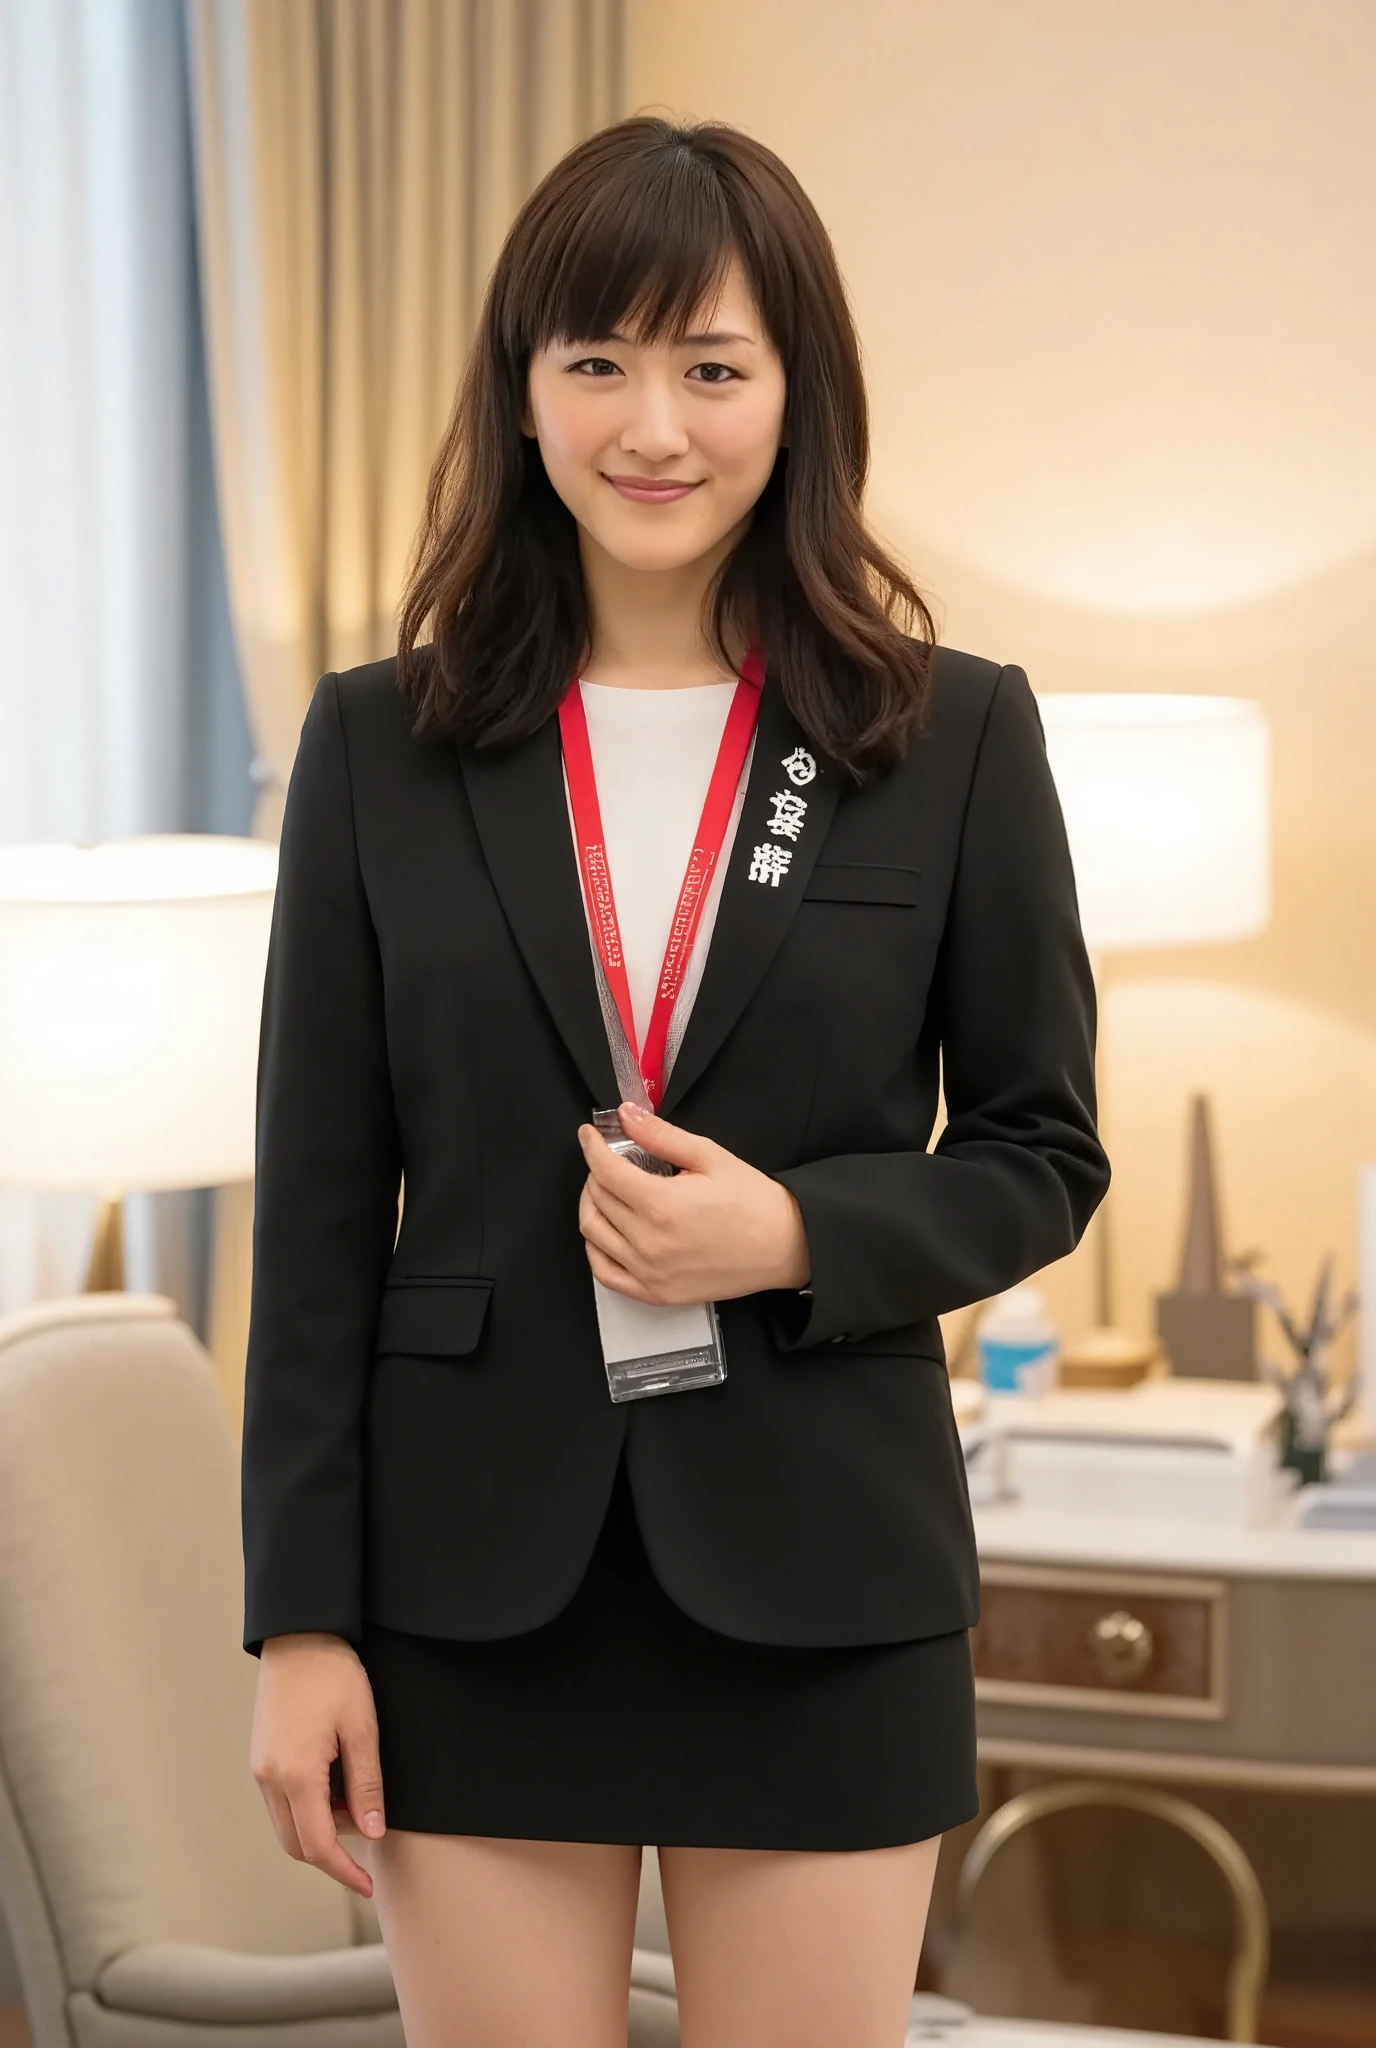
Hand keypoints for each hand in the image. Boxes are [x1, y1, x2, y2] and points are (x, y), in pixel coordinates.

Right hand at [250, 1633, 384, 1897]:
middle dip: (331, 1855)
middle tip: (367, 1847)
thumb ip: (366, 1786)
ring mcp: (260, 1769)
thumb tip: (372, 1834)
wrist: (299, 1636)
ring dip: (318, 1830)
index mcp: (296, 1775)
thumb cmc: (335, 1676)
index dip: (344, 1872)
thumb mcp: (363, 1729)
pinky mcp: (260, 1758)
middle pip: (296, 1844)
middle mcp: (269, 1779)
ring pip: (286, 1825)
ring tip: (355, 1803)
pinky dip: (306, 1809)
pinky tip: (335, 1787)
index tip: (368, 1885)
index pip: (318, 1846)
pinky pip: (280, 1803)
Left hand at [577, 1101, 809, 1304]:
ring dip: (591, 1205)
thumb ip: (661, 1136)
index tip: (589, 1134)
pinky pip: (604, 1273)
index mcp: (663, 1205)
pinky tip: (605, 1232)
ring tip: (605, 1190)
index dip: (592, 1147)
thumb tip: (625, 1116)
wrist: (784, 1246)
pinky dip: (595, 1249)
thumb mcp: (710, 1157)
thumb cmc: (752, 1202)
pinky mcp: (655, 1293)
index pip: (605, 1171)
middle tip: (607, 1160)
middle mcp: (650, 1243)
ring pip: (593, 1234)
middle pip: (597, 1199)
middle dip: (595, 1172)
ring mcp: (649, 1272)